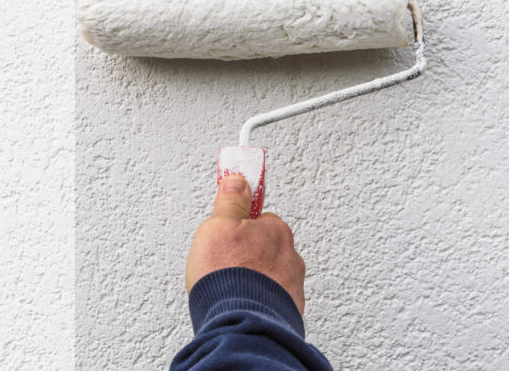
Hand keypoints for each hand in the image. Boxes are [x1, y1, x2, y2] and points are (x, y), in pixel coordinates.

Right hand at [185, 174, 305, 312]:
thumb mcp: (217, 227)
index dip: (240, 225)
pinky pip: (270, 301)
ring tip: (229, 289)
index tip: (230, 229)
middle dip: (248, 255)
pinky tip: (239, 306)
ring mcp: (291, 287)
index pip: (261, 218)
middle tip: (224, 264)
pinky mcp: (287, 313)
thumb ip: (230, 203)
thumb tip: (237, 182)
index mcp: (276, 231)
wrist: (241, 326)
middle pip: (266, 248)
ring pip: (269, 277)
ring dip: (254, 281)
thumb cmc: (229, 277)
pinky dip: (258, 303)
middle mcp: (290, 257)